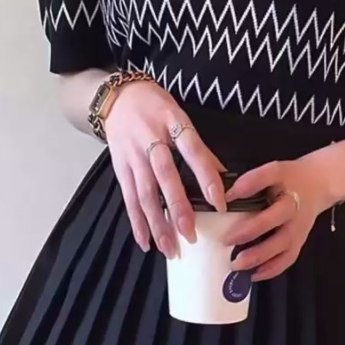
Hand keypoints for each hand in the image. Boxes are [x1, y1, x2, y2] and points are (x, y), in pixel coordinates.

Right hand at [104, 82, 225, 255]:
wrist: (117, 97)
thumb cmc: (156, 107)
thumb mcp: (180, 117)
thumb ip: (200, 148)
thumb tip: (226, 177)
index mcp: (172, 122)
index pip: (193, 151)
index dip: (206, 177)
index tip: (220, 203)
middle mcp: (150, 139)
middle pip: (164, 176)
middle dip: (177, 207)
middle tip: (190, 234)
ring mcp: (132, 155)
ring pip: (144, 193)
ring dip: (157, 223)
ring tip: (169, 248)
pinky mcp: (119, 168)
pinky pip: (128, 198)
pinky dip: (136, 222)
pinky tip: (145, 242)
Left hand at [224, 154, 329, 281]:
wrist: (319, 185)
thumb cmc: (290, 179)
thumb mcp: (273, 171)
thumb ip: (252, 181)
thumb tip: (227, 196)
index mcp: (286, 187)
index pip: (266, 181)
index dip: (246, 188)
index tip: (225, 197)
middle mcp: (294, 211)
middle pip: (274, 222)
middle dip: (250, 232)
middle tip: (226, 240)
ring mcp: (298, 231)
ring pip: (281, 248)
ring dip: (259, 257)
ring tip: (236, 263)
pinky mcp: (298, 243)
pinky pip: (286, 260)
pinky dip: (270, 270)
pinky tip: (253, 274)